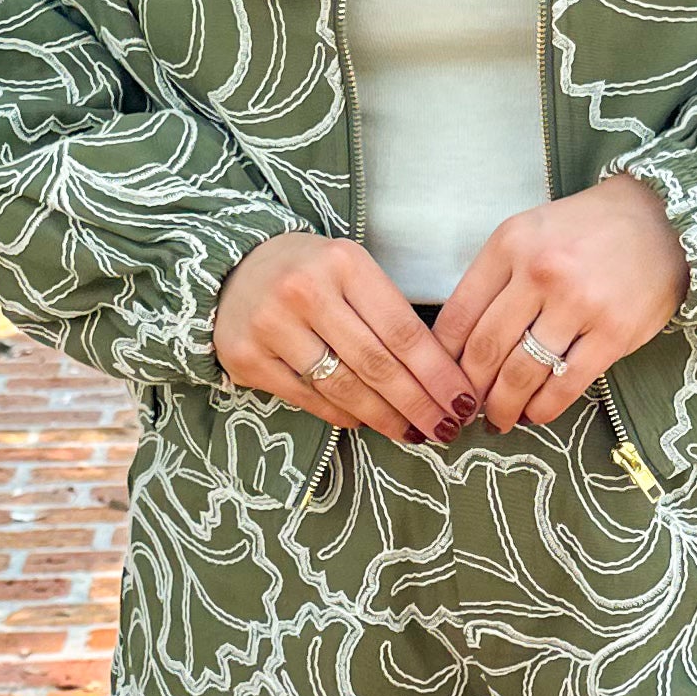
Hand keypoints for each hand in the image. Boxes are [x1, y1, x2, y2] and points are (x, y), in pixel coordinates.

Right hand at [213, 235, 475, 445]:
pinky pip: (308, 399)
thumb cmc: (311, 272)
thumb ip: (389, 313)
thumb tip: (440, 377)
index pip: (403, 330)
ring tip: (413, 432)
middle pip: (376, 364)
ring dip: (385, 417)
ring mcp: (270, 326)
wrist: (233, 267)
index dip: (438, 373)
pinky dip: (344, 415)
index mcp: (343, 263)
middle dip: (418, 404)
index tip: (463, 400)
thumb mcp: (352, 271)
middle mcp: (304, 292)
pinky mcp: (246, 357)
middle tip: (446, 428)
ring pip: (343, 387)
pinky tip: (367, 421)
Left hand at [435, 172, 688, 431]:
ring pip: (522, 373)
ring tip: (498, 419)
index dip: (443, 359)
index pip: (458, 315)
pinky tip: (535, 414)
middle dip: (469, 390)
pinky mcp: (614, 333)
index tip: (439, 381)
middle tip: (464, 410)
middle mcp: (540, 272)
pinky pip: (567, 384)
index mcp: (510, 245)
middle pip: (486, 350)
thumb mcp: (529, 233)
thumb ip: (496, 278)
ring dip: (503, 407)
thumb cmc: (587, 230)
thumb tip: (461, 345)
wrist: (661, 218)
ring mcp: (578, 304)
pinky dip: (544, 407)